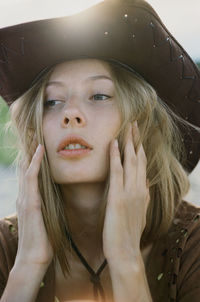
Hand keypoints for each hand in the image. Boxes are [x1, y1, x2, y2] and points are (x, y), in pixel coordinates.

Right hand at [15, 143, 52, 267]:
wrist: (34, 259)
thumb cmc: (42, 241)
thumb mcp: (45, 220)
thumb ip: (47, 207)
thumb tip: (55, 198)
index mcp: (29, 201)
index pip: (30, 175)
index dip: (33, 159)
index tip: (39, 144)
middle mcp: (24, 197)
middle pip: (25, 168)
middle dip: (29, 151)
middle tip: (33, 133)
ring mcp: (25, 199)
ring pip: (26, 169)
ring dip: (30, 152)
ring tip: (34, 135)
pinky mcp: (30, 203)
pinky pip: (31, 178)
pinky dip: (34, 163)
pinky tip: (39, 151)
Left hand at [102, 122, 149, 262]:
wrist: (125, 251)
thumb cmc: (128, 232)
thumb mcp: (140, 211)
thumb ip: (143, 195)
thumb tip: (145, 182)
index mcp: (142, 191)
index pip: (142, 165)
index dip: (140, 148)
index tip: (137, 136)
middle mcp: (138, 188)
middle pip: (138, 158)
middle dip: (136, 139)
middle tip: (134, 123)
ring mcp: (129, 191)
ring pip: (130, 161)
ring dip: (128, 142)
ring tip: (127, 126)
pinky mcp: (117, 197)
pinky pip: (117, 171)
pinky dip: (115, 155)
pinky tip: (113, 143)